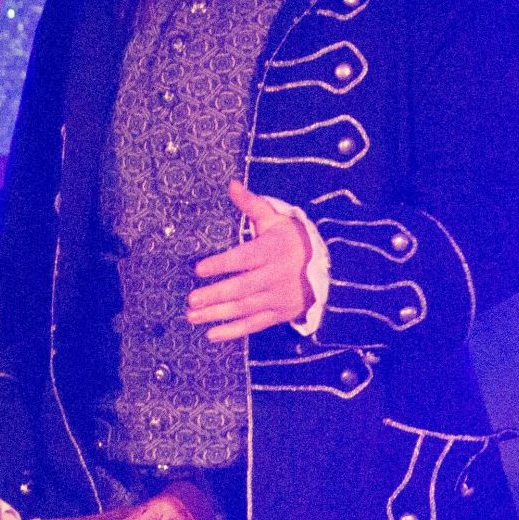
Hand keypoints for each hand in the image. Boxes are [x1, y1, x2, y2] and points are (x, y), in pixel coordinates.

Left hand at [185, 182, 315, 341]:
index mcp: (272, 250)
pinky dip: (234, 332)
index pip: (244, 258)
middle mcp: (275, 276)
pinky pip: (255, 324)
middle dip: (216, 294)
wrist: (327, 265)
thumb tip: (231, 184)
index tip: (199, 268)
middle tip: (191, 299)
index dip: (222, 264)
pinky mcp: (280, 314)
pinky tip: (211, 335)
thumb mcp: (276, 219)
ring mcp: (278, 297)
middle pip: (242, 287)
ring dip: (217, 314)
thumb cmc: (292, 238)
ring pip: (245, 309)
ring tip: (192, 316)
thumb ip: (252, 205)